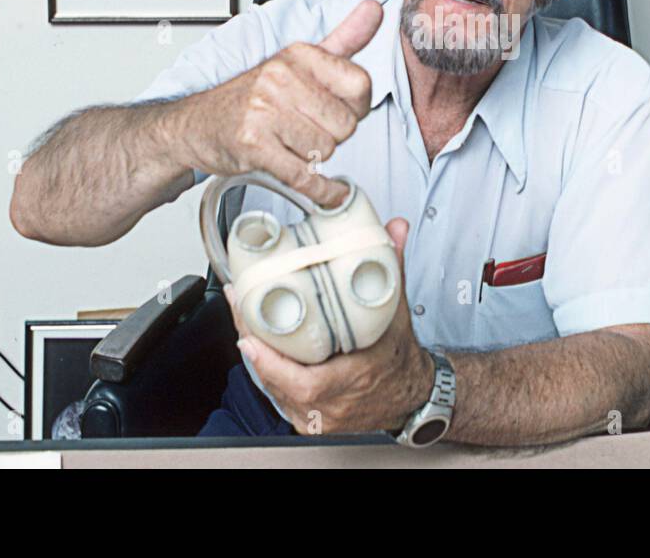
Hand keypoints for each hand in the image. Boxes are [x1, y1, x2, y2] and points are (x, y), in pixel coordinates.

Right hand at [170, 0, 382, 208]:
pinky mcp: (253, 145)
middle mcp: (280, 78)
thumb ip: (342, 39)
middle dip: (332, 135)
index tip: (338, 110)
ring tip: (290, 144)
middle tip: (306, 130)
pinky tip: (325, 189)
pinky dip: (320, 189)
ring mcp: (264, 111)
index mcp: (298, 55)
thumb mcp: (297, 61)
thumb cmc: (250, 97)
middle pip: (346, 124)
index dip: (355, 106)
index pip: (360, 84)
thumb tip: (374, 10)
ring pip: (326, 151)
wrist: (196, 125)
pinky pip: (305, 176)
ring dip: (314, 157)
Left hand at [223, 216, 433, 434]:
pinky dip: (265, 369)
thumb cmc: (400, 359)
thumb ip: (393, 269)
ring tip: (242, 314)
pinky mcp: (309, 420)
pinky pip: (278, 395)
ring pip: (273, 388)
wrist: (409, 394)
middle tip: (240, 305)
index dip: (271, 364)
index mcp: (354, 380)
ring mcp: (318, 417)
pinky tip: (255, 342)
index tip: (251, 338)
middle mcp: (332, 405)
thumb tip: (394, 230)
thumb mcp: (397, 313)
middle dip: (253, 340)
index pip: (304, 384)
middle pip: (276, 381)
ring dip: (254, 353)